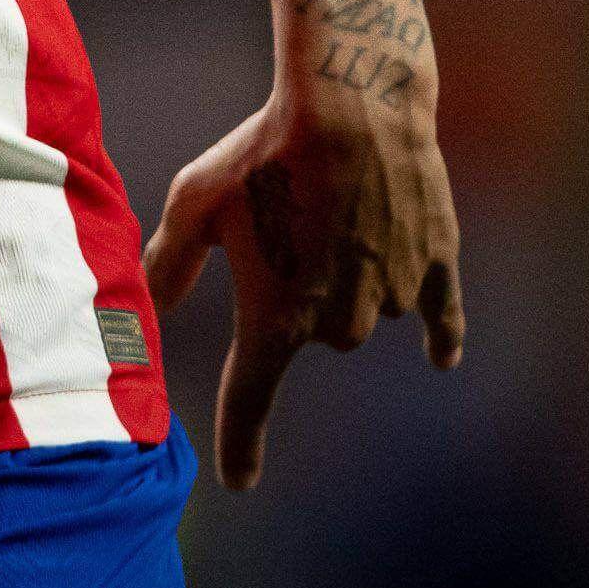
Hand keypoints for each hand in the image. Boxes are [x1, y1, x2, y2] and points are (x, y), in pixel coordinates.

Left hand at [142, 80, 462, 489]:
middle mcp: (337, 322)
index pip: (251, 401)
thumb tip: (147, 311)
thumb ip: (170, 263)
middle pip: (313, 333)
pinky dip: (440, 332)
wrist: (352, 104)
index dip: (243, 445)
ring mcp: (391, 297)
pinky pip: (440, 316)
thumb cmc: (262, 150)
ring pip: (364, 308)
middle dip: (301, 289)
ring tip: (334, 204)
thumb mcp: (197, 201)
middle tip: (291, 220)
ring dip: (348, 272)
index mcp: (275, 316)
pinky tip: (441, 358)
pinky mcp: (435, 266)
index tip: (240, 483)